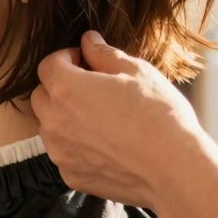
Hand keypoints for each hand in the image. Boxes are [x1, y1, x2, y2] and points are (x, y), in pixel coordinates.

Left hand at [31, 30, 212, 210]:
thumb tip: (88, 41)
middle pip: (42, 95)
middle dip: (60, 86)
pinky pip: (64, 153)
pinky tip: (106, 144)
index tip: (85, 60)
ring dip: (64, 116)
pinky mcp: (72, 176)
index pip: (47, 65)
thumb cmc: (159, 116)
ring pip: (50, 126)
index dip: (66, 58)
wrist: (175, 170)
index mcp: (66, 89)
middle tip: (91, 87)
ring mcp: (60, 152)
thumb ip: (104, 54)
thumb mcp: (137, 72)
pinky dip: (76, 145)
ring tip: (100, 117)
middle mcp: (54, 122)